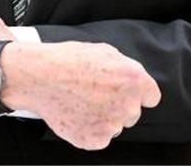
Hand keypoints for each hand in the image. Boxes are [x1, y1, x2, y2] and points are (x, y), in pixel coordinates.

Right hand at [0, 41, 160, 150]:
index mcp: (134, 79)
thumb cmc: (68, 61)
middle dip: (117, 106)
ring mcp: (112, 124)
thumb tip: (130, 79)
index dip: (137, 95)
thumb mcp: (104, 51)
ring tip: (80, 102)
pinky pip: (99, 137)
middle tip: (94, 95)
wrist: (40, 77)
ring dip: (102, 118)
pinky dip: (88, 129)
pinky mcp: (96, 140)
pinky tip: (75, 113)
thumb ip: (124, 68)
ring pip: (114, 125)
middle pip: (132, 113)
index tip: (125, 94)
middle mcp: (128, 104)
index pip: (151, 97)